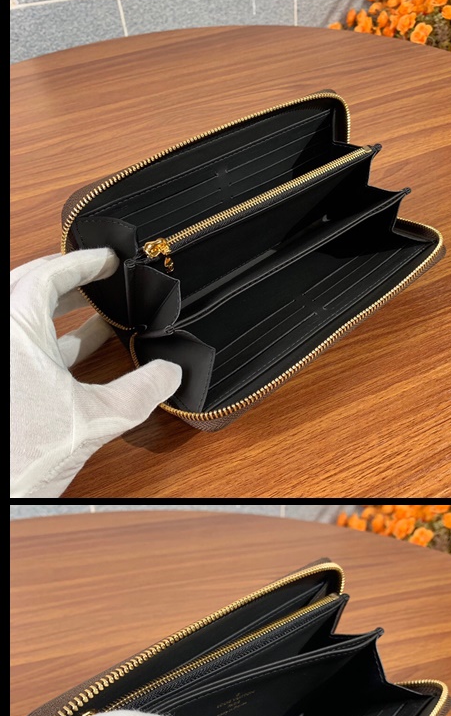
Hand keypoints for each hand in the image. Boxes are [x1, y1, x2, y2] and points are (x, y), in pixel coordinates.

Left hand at [10, 245, 180, 492]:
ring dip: (57, 313)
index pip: (48, 274)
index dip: (83, 262)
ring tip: (97, 314)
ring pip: (22, 317)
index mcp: (14, 326)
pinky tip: (76, 355)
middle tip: (99, 277)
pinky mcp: (1, 380)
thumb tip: (169, 373)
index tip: (107, 258)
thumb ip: (140, 390)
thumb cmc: (22, 457)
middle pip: (28, 287)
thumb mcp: (96, 418)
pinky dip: (46, 341)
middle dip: (67, 281)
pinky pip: (19, 344)